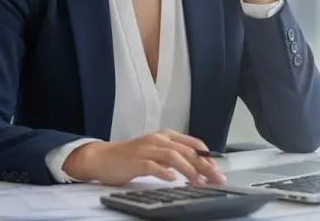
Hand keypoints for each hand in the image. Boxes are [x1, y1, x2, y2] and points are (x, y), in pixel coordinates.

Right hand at [62, 129, 226, 185]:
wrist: (102, 157)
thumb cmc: (132, 157)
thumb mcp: (158, 153)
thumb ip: (176, 157)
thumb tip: (198, 168)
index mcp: (167, 136)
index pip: (194, 144)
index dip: (208, 157)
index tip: (217, 170)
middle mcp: (159, 139)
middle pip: (188, 151)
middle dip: (204, 165)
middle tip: (215, 178)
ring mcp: (147, 149)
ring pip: (173, 156)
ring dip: (188, 169)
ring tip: (198, 181)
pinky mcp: (136, 161)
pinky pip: (152, 166)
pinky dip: (164, 172)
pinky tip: (172, 179)